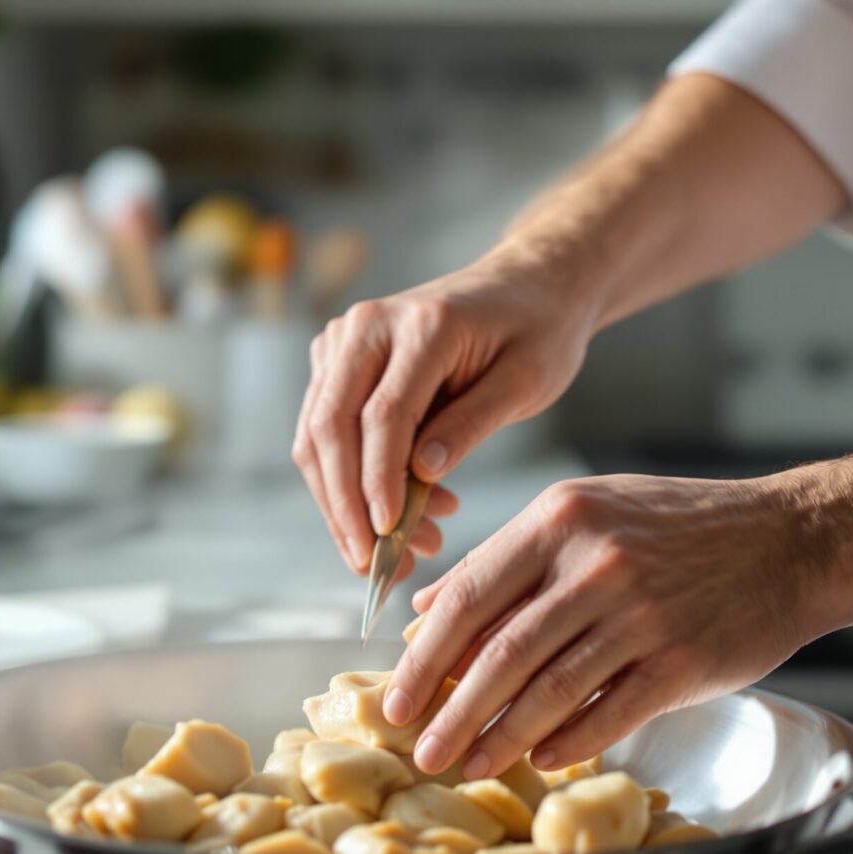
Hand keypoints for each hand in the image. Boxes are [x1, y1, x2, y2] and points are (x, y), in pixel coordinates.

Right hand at [292, 259, 595, 572]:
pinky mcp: (335, 359)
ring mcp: (342, 339)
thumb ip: (473, 423)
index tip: (390, 539)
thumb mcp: (528, 379)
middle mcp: (366, 324)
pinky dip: (349, 481)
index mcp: (421, 323)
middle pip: (331, 428)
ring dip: (344, 503)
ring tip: (402, 550)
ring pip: (316, 436)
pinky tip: (401, 512)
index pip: (381, 416)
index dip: (379, 484)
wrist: (525, 285)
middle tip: (378, 568)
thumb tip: (422, 475)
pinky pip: (324, 430)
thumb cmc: (536, 330)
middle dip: (346, 508)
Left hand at [385, 472, 852, 778]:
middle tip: (421, 750)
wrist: (793, 539)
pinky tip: (543, 761)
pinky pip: (609, 713)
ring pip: (549, 690)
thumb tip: (430, 606)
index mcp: (561, 520)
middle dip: (451, 711)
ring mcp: (641, 614)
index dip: (426, 656)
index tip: (395, 696)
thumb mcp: (588, 512)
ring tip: (469, 764)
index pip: (471, 595)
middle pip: (500, 653)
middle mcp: (596, 564)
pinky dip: (570, 742)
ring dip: (502, 738)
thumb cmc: (682, 525)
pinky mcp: (682, 661)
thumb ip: (508, 559)